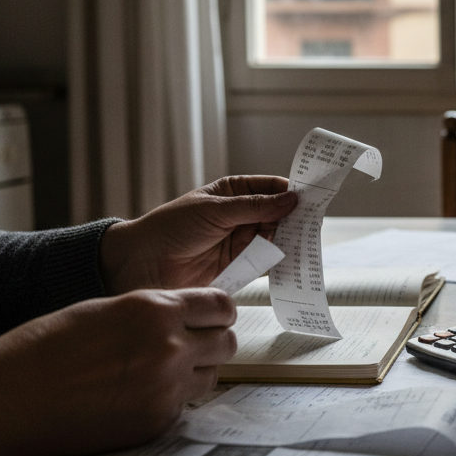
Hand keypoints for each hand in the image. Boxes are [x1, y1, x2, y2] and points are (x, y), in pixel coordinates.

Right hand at [0, 288, 235, 455]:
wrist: (9, 398)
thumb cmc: (46, 347)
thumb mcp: (106, 308)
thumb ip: (152, 313)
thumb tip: (185, 319)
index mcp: (156, 309)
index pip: (221, 306)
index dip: (217, 313)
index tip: (210, 319)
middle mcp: (170, 347)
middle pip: (226, 343)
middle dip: (212, 343)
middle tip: (191, 348)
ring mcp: (166, 388)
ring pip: (211, 377)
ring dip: (194, 374)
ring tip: (157, 374)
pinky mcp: (156, 423)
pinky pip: (183, 407)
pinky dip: (168, 402)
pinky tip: (134, 398)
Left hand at [100, 175, 297, 292]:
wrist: (142, 264)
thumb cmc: (171, 228)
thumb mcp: (215, 211)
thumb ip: (255, 207)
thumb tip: (292, 199)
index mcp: (233, 192)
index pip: (272, 188)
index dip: (292, 191)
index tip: (313, 196)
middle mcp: (241, 215)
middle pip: (279, 214)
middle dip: (295, 218)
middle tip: (313, 223)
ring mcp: (241, 241)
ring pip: (276, 238)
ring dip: (289, 241)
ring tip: (304, 243)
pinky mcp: (239, 266)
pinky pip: (266, 262)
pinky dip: (278, 262)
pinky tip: (290, 261)